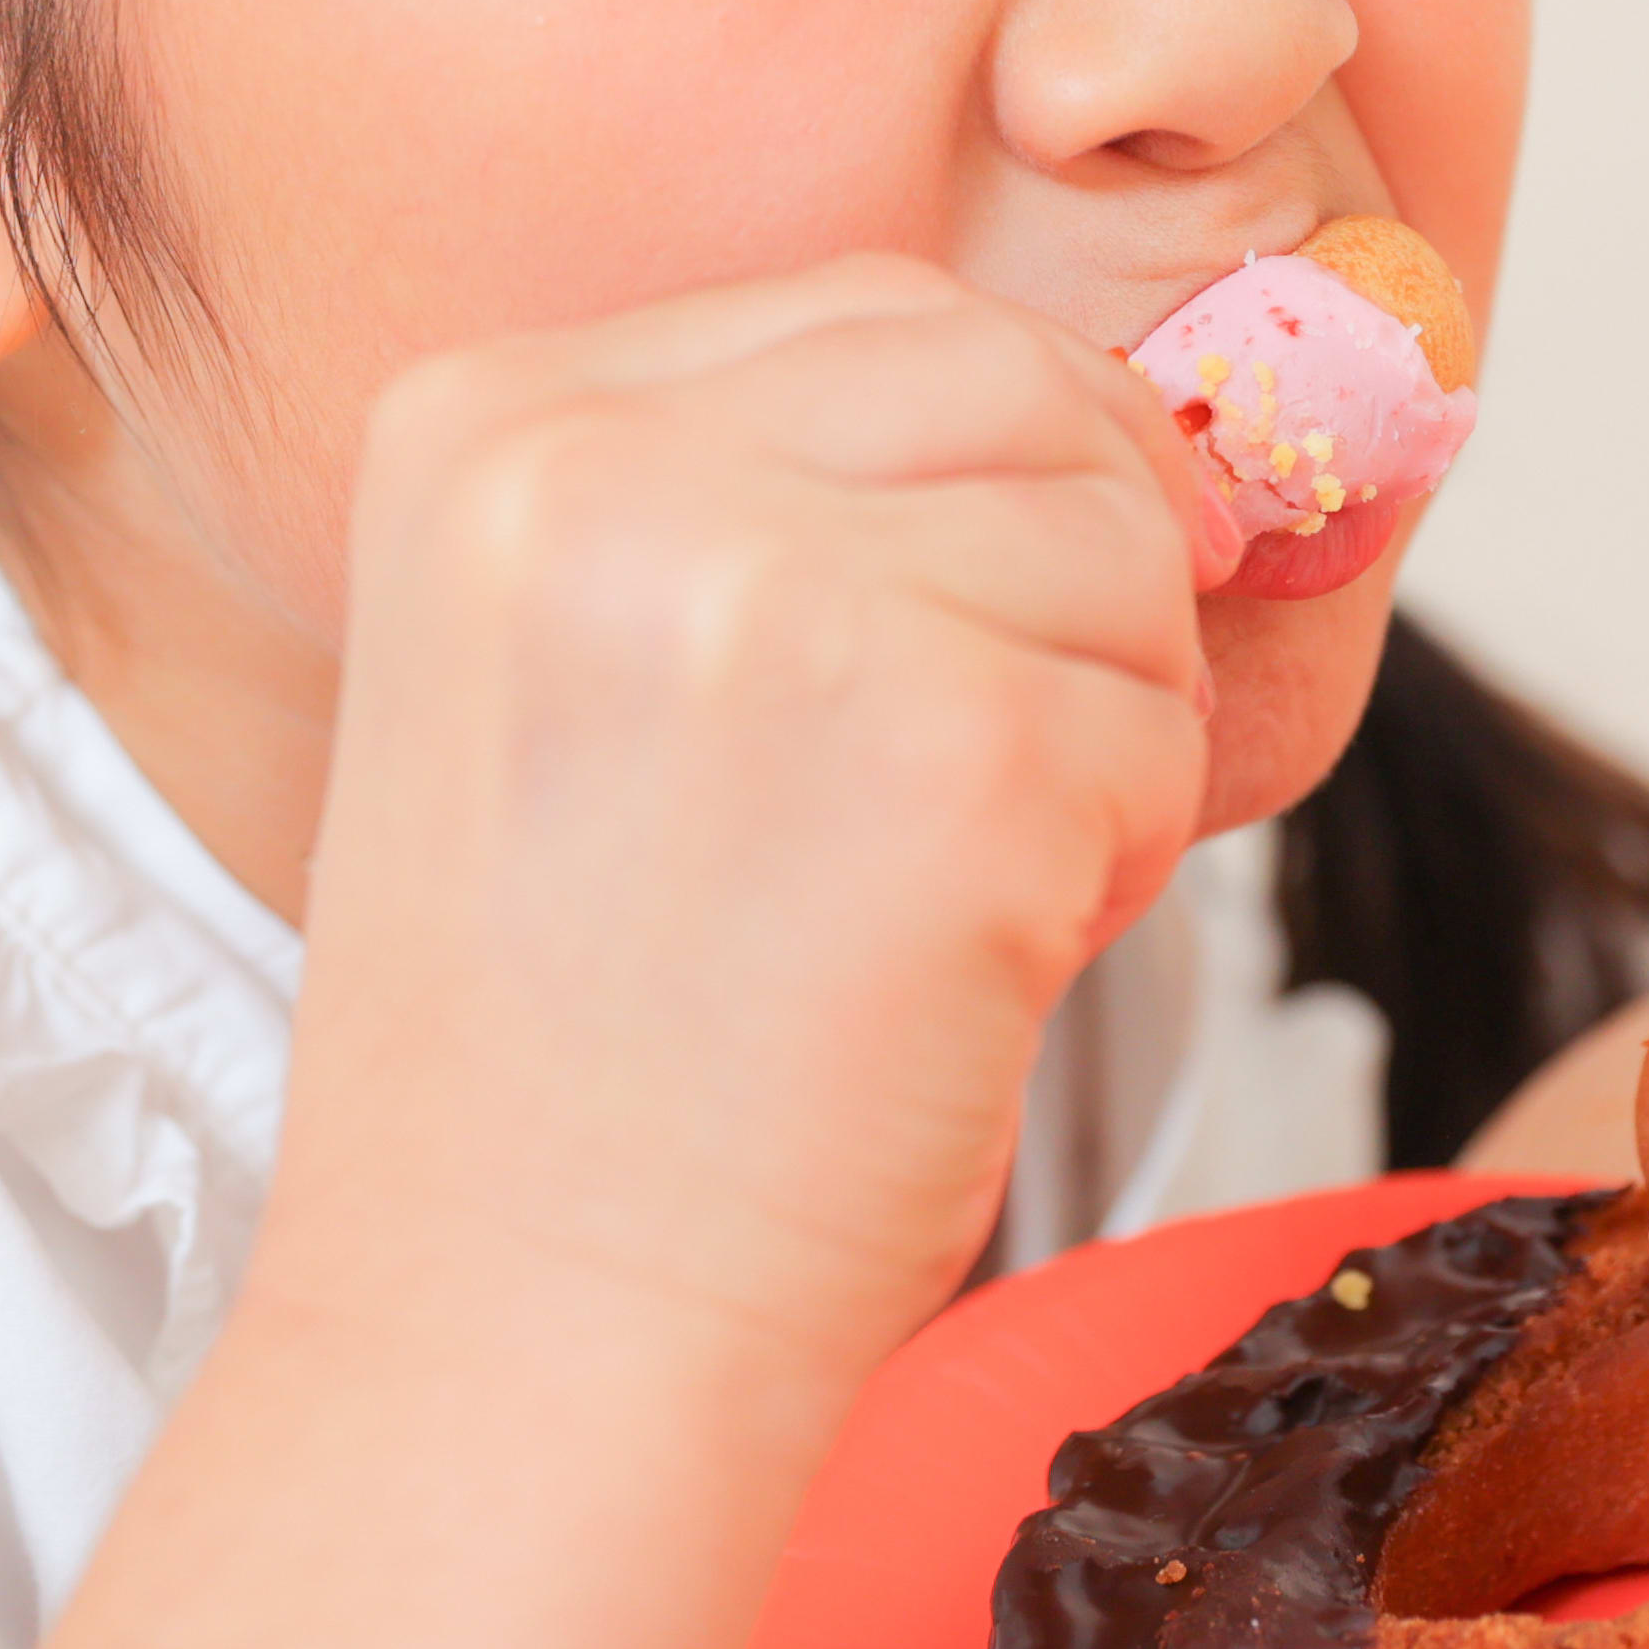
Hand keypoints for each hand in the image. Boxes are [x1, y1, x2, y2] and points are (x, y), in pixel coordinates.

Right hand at [288, 255, 1239, 1371]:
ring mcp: (781, 597)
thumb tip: (1108, 426)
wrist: (518, 1339)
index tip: (996, 609)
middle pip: (1022, 388)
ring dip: (1108, 729)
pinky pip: (1163, 731)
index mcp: (485, 422)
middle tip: (1012, 758)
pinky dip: (1124, 860)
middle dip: (1086, 568)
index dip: (1008, 449)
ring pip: (1122, 551)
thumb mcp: (563, 670)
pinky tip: (974, 968)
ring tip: (950, 890)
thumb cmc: (570, 1050)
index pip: (875, 309)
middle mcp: (608, 470)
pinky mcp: (955, 749)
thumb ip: (758, 499)